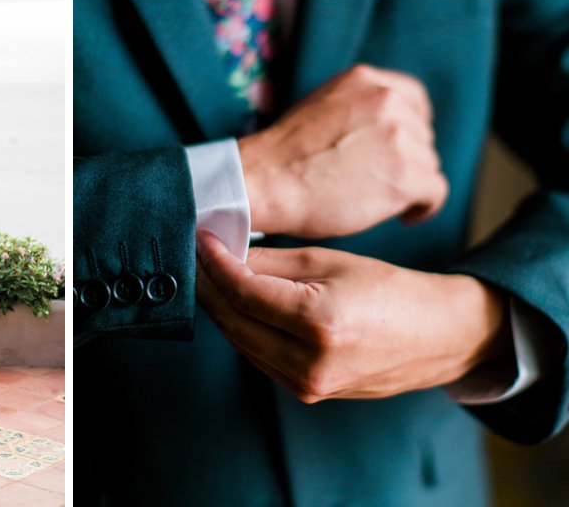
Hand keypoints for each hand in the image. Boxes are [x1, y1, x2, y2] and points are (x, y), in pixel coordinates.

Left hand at [194, 231, 510, 402]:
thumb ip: (271, 262)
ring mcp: (307, 385)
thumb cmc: (388, 290)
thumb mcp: (330, 262)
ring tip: (210, 275)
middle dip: (209, 286)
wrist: (435, 337)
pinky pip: (258, 356)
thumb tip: (224, 253)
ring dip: (221, 308)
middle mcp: (310, 362)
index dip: (215, 263)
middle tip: (196, 256)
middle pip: (233, 321)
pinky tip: (236, 304)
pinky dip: (243, 329)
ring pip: (240, 342)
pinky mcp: (306, 393)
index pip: (243, 292)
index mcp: (319, 323)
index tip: (200, 239)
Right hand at [239, 64, 448, 238]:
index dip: (411, 128)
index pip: (414, 100)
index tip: (402, 149)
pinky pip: (435, 192)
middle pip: (422, 136)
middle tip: (377, 181)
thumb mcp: (320, 107)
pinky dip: (425, 207)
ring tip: (377, 199)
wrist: (264, 182)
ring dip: (409, 183)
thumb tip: (381, 129)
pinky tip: (406, 216)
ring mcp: (400, 138)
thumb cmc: (283, 155)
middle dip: (406, 159)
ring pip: (428, 165)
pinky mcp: (407, 175)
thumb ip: (355, 109)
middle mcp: (388, 101)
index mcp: (365, 81)